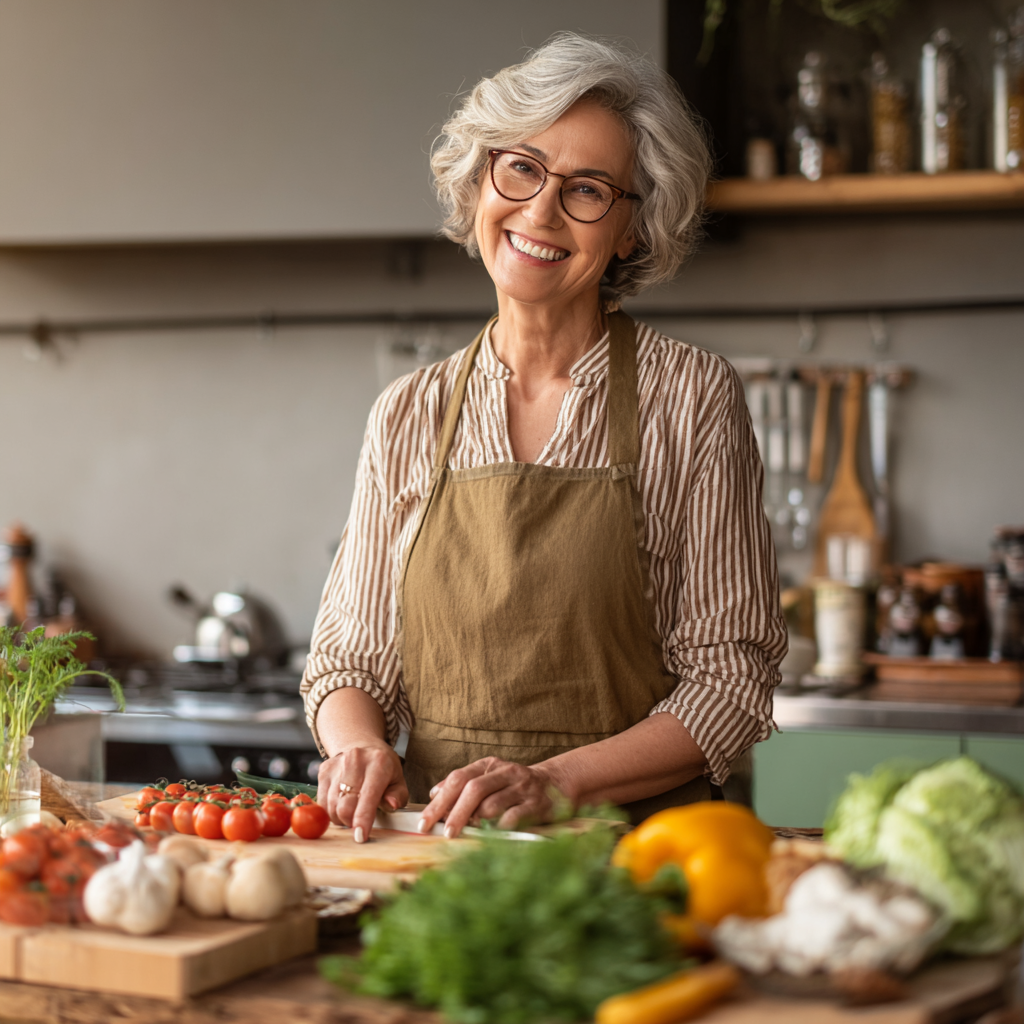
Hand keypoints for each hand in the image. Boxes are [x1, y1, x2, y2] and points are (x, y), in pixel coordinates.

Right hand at [316, 741, 407, 842]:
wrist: (361, 745)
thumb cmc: (382, 767)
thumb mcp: (398, 779)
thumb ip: (398, 795)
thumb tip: (392, 804)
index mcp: (378, 763)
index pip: (368, 797)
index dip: (363, 820)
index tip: (361, 837)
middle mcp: (355, 760)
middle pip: (345, 806)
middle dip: (351, 822)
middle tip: (359, 822)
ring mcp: (336, 764)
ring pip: (331, 807)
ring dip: (341, 817)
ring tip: (352, 810)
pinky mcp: (323, 771)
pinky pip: (322, 803)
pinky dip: (331, 810)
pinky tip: (341, 803)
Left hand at [417, 757, 567, 837]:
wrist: (556, 783)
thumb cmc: (514, 786)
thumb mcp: (488, 778)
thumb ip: (463, 784)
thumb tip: (434, 793)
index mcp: (488, 765)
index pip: (458, 778)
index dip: (440, 800)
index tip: (425, 821)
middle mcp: (505, 772)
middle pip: (473, 790)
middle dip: (455, 814)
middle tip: (444, 834)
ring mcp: (522, 787)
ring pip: (492, 804)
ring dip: (477, 821)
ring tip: (469, 833)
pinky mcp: (537, 804)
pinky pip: (513, 818)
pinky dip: (499, 828)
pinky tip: (492, 835)